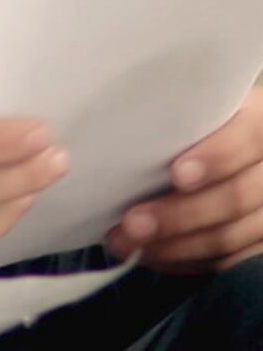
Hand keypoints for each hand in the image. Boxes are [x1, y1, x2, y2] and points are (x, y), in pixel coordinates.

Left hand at [109, 86, 262, 272]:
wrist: (230, 152)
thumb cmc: (197, 123)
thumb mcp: (198, 109)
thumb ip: (178, 119)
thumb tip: (121, 136)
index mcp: (262, 121)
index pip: (249, 138)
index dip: (216, 158)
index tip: (177, 174)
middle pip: (238, 196)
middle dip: (180, 214)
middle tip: (132, 224)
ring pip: (234, 236)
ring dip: (176, 246)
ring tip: (128, 244)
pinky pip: (234, 259)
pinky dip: (190, 260)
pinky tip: (154, 256)